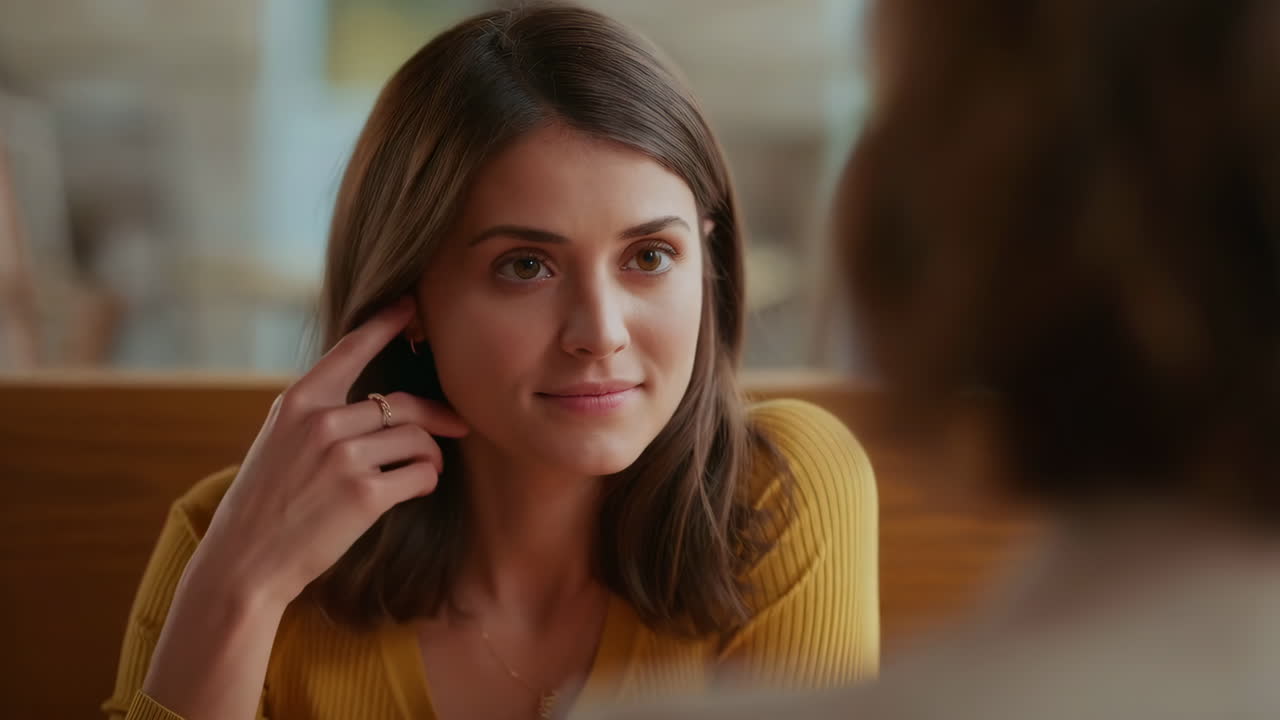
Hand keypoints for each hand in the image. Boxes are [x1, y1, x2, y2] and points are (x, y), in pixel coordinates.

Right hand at [192, 296, 467, 609]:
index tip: (410, 306)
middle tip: (457, 424)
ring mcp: (343, 457)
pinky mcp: (364, 494)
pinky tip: (419, 487)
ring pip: (417, 439)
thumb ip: (318, 414)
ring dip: (432, 455)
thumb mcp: (279, 441)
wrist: (245, 560)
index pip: (350, 350)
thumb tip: (371, 403)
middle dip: (438, 414)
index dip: (385, 325)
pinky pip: (420, 474)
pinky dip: (427, 480)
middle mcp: (322, 421)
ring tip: (427, 468)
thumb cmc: (266, 502)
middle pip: (404, 404)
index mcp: (299, 402)